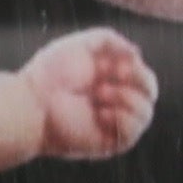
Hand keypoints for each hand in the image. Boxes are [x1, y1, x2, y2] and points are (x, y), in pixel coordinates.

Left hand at [18, 28, 157, 162]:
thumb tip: (137, 54)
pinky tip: (102, 113)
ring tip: (100, 95)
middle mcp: (113, 100)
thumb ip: (111, 40)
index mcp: (109, 78)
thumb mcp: (83, 44)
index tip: (110, 64)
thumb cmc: (51, 73)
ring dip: (127, 98)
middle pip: (149, 92)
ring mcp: (112, 122)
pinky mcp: (108, 142)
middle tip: (108, 77)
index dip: (134, 67)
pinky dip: (123, 118)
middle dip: (137, 79)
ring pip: (146, 112)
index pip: (141, 73)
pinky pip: (134, 132)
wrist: (32, 103)